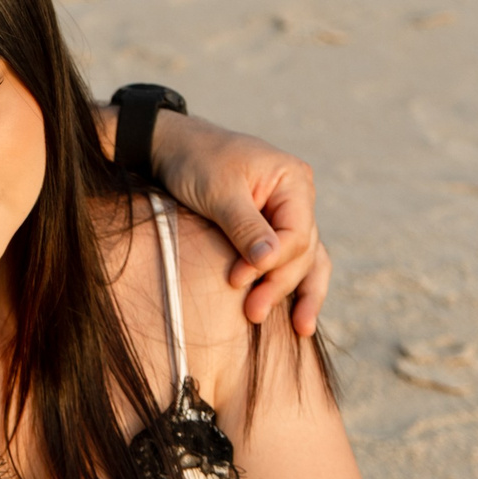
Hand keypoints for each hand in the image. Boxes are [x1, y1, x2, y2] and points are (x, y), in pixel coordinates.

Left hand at [149, 114, 330, 335]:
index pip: (297, 233)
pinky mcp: (269, 231)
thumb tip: (270, 260)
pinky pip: (290, 261)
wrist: (171, 149)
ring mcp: (286, 216)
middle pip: (302, 252)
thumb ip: (245, 227)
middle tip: (251, 313)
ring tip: (300, 330)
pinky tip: (296, 318)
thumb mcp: (218, 192)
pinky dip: (293, 285)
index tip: (237, 278)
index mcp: (293, 181)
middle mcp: (298, 199)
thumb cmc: (194, 163)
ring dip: (296, 292)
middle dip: (279, 283)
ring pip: (306, 260)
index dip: (271, 261)